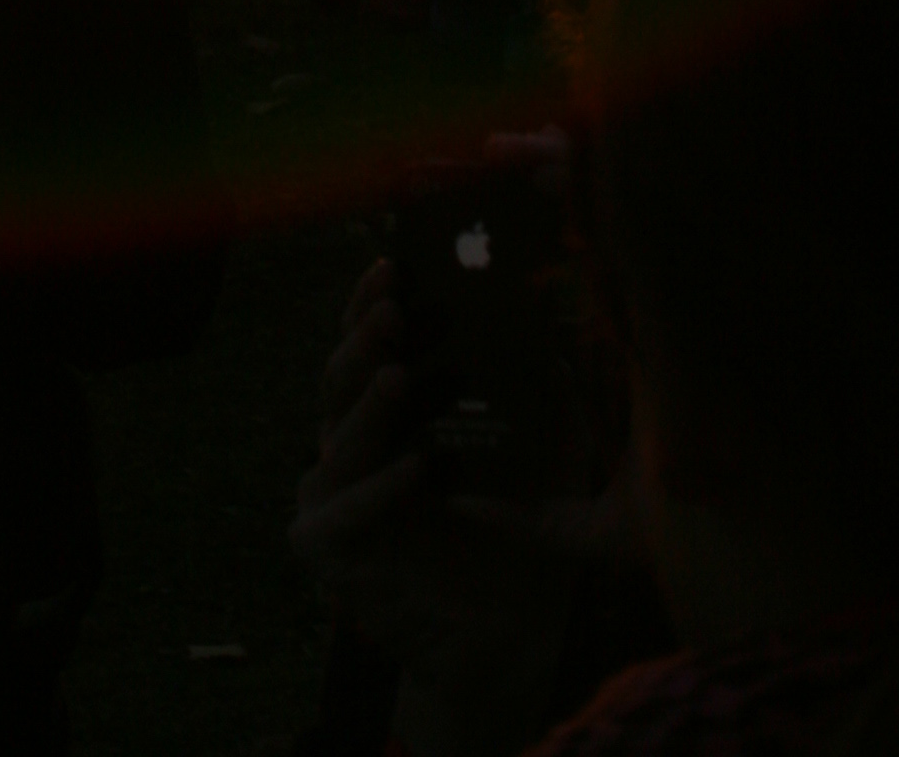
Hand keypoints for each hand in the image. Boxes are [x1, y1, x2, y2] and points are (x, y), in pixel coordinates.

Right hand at [291, 262, 613, 756]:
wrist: (503, 640)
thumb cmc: (517, 541)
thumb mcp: (540, 456)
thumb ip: (549, 397)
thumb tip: (573, 317)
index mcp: (385, 414)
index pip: (365, 342)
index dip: (371, 300)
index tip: (394, 259)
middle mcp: (348, 446)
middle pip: (339, 376)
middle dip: (364, 337)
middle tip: (395, 306)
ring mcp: (328, 497)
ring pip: (336, 436)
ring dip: (369, 404)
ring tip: (402, 375)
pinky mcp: (325, 549)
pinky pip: (344, 513)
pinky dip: (377, 491)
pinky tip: (415, 468)